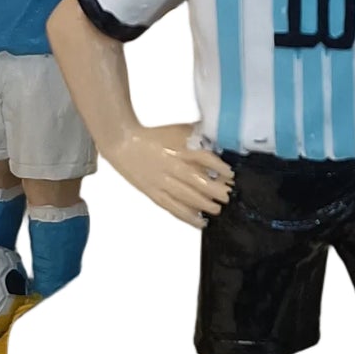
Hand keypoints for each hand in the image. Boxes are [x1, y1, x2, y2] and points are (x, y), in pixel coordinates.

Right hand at [105, 122, 232, 227]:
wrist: (124, 143)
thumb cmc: (153, 136)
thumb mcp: (179, 131)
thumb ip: (199, 137)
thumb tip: (219, 145)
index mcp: (179, 149)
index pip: (204, 158)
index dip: (219, 167)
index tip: (230, 174)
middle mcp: (172, 166)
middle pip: (197, 181)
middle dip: (215, 190)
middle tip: (226, 195)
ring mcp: (162, 182)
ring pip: (186, 197)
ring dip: (204, 205)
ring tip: (217, 209)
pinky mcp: (154, 194)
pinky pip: (173, 207)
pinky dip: (187, 216)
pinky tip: (200, 222)